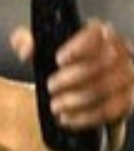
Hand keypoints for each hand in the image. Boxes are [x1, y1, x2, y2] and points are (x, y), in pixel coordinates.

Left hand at [11, 19, 133, 132]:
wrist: (75, 92)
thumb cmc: (61, 67)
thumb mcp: (41, 51)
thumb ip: (26, 42)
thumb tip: (27, 49)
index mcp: (101, 34)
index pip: (98, 32)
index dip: (79, 45)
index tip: (58, 59)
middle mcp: (121, 51)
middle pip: (106, 60)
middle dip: (74, 77)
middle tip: (50, 87)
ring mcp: (129, 76)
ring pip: (110, 86)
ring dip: (78, 99)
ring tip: (55, 106)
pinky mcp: (129, 99)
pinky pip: (115, 108)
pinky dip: (88, 116)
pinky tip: (68, 118)